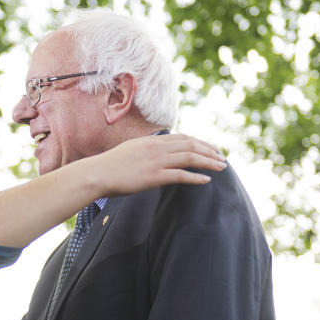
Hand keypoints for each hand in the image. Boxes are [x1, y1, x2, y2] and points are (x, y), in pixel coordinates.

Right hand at [91, 134, 225, 194]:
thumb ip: (146, 149)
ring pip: (190, 157)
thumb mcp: (131, 150)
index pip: (183, 137)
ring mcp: (156, 161)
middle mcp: (157, 147)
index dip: (200, 142)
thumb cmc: (111, 166)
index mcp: (152, 140)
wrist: (97, 173)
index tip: (211, 148)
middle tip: (222, 158)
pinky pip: (181, 175)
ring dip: (208, 162)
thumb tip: (156, 153)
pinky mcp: (154, 176)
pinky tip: (206, 181)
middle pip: (191, 145)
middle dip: (209, 151)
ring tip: (221, 168)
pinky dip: (196, 177)